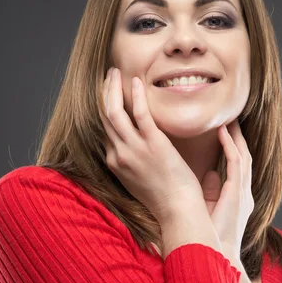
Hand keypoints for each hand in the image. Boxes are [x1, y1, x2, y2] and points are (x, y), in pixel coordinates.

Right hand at [99, 67, 204, 222]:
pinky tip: (137, 82)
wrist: (177, 210)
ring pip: (114, 112)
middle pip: (104, 117)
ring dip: (112, 89)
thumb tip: (135, 148)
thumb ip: (132, 162)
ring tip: (115, 72)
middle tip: (108, 75)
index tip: (109, 93)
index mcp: (114, 162)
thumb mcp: (138, 180)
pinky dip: (136, 95)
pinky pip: (139, 114)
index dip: (104, 108)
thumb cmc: (164, 197)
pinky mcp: (153, 144)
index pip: (104, 129)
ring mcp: (133, 149)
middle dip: (104, 93)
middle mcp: (118, 154)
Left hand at [201, 120, 253, 260]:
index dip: (233, 146)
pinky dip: (230, 146)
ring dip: (236, 137)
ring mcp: (243, 191)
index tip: (225, 130)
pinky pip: (235, 162)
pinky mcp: (237, 192)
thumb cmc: (210, 235)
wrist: (216, 254)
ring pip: (242, 155)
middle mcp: (243, 191)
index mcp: (238, 196)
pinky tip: (223, 132)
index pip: (237, 164)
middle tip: (232, 117)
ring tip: (229, 119)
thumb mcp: (209, 207)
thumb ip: (211, 190)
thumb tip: (209, 173)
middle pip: (243, 156)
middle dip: (238, 136)